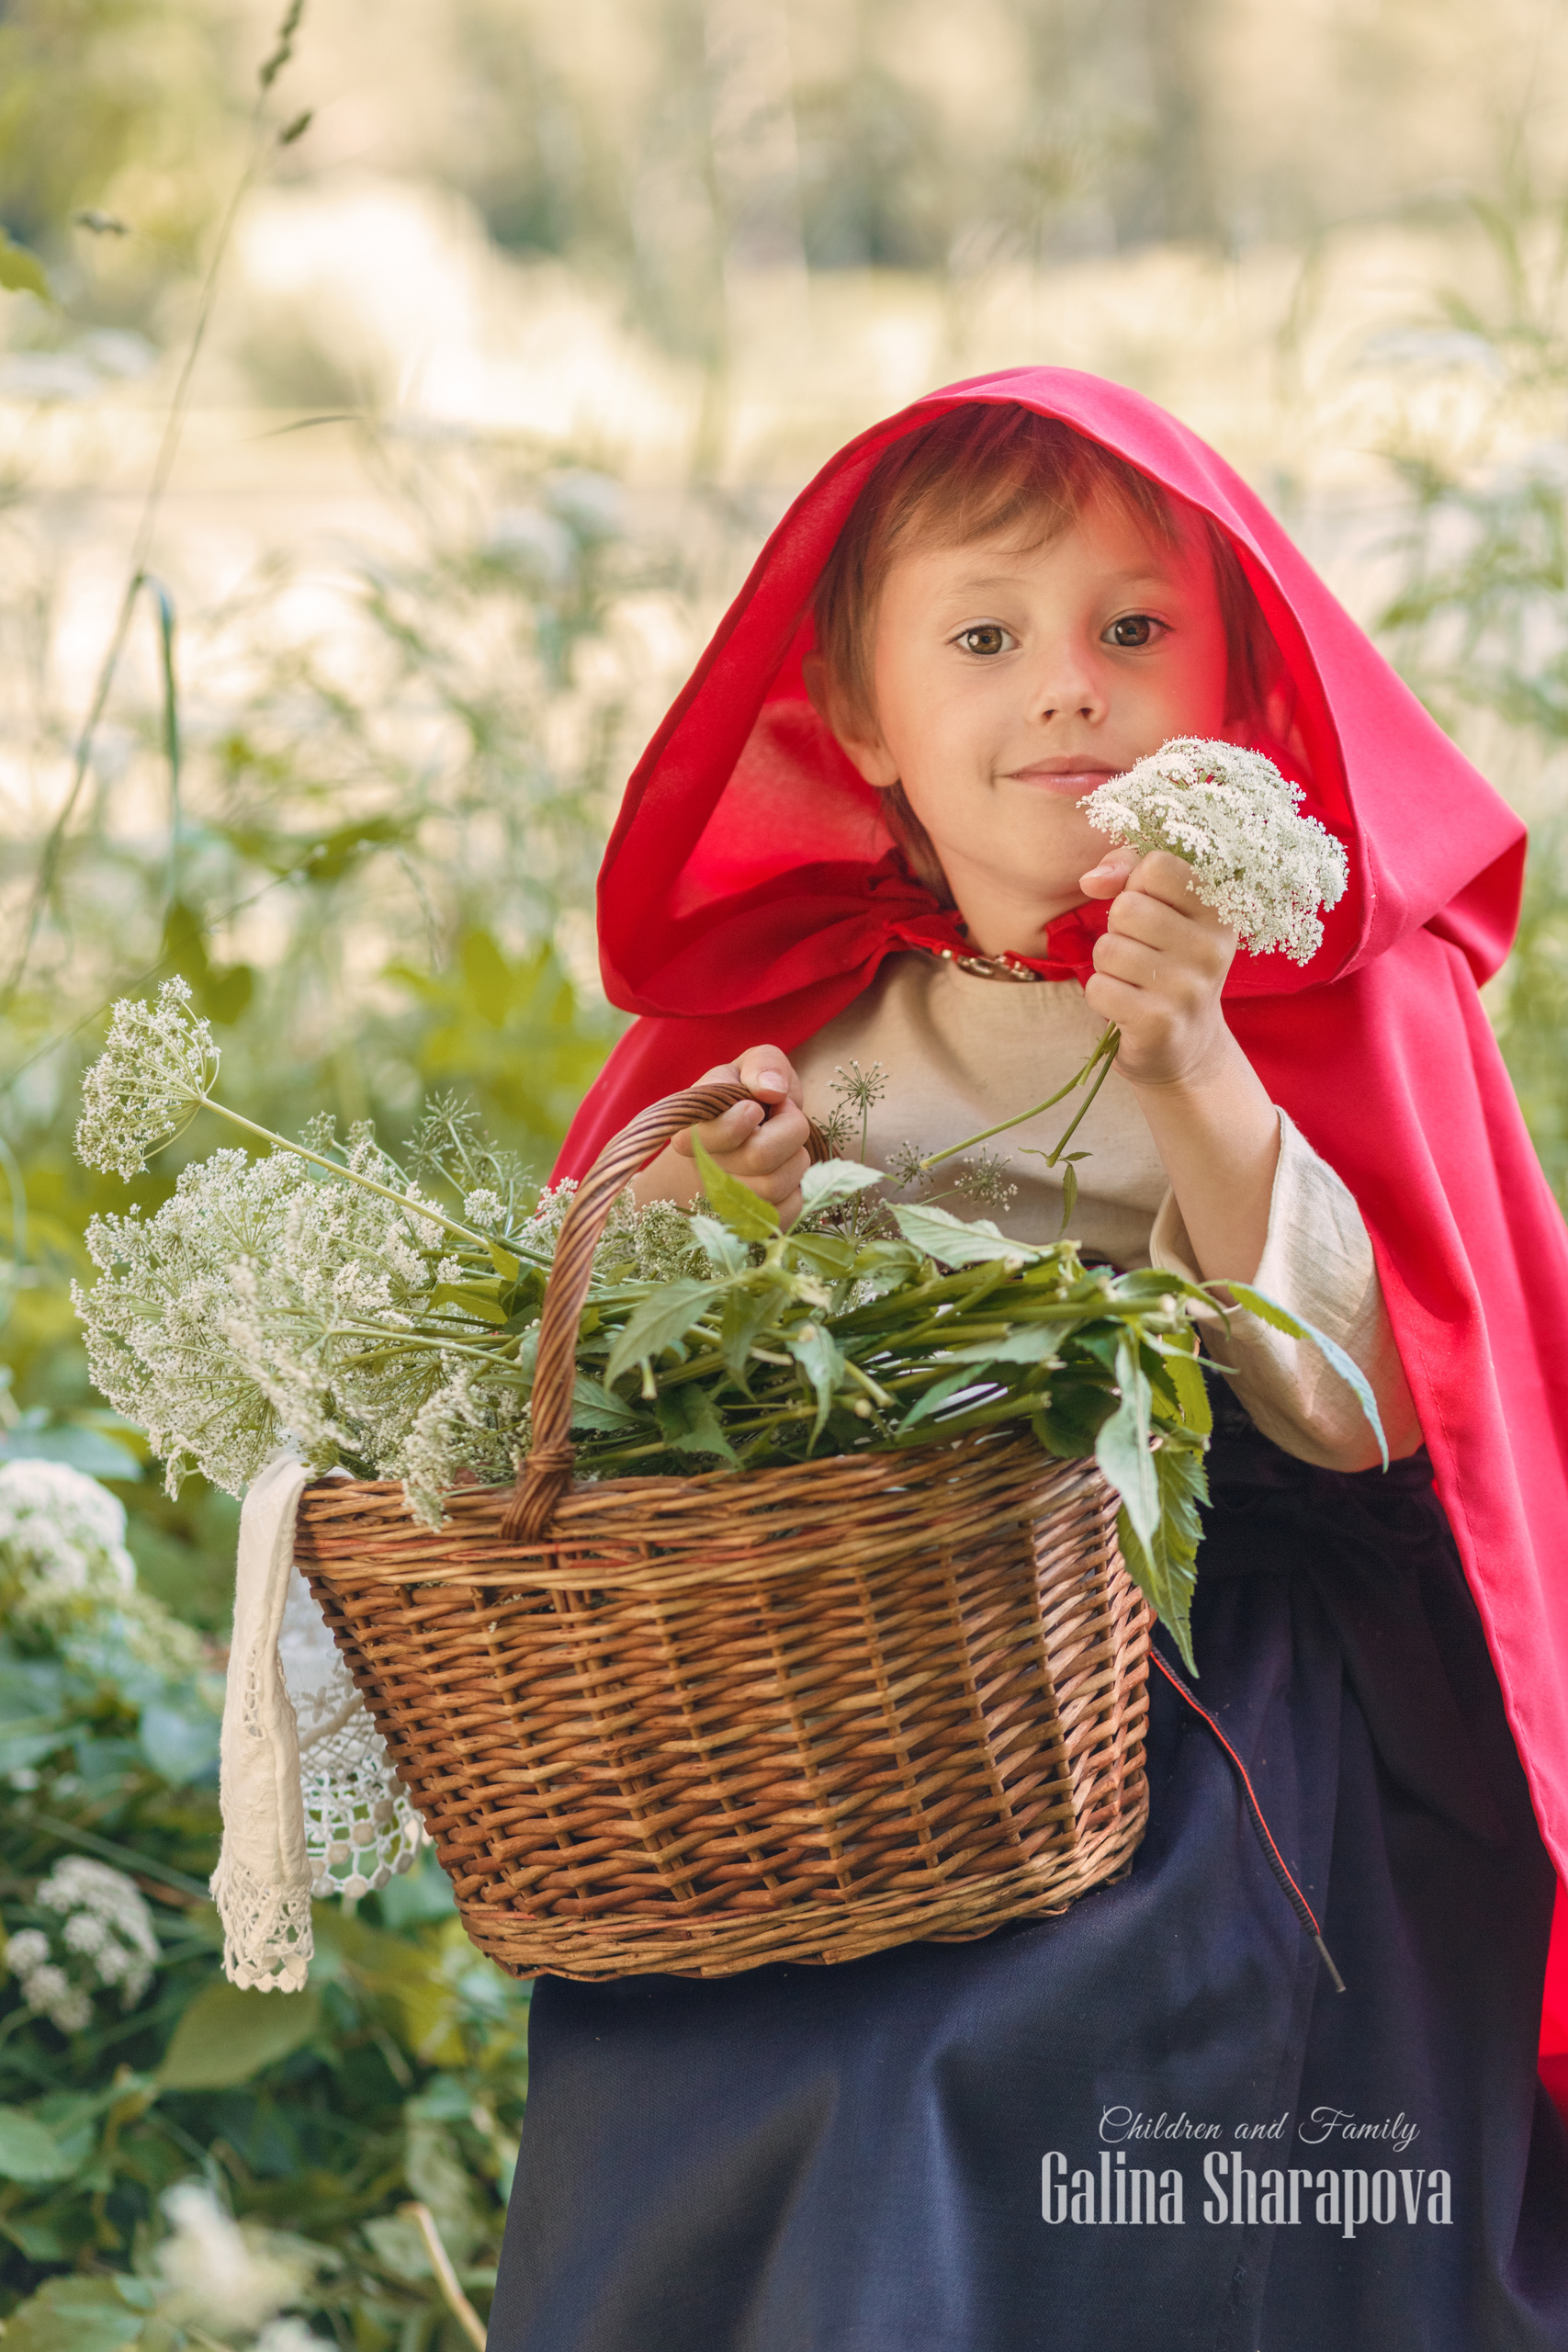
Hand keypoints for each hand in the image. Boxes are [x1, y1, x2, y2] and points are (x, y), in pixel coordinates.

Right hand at [631, 1045, 811, 1222]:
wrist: (753, 1129)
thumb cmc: (752, 1092)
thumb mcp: (755, 1063)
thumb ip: (763, 1064)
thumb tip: (772, 1090)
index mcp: (691, 1129)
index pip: (717, 1134)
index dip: (745, 1117)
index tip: (757, 1106)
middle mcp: (703, 1168)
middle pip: (759, 1157)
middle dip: (790, 1129)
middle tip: (785, 1115)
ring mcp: (726, 1200)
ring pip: (775, 1187)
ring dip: (797, 1158)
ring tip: (788, 1143)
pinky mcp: (751, 1221)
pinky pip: (787, 1212)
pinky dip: (800, 1188)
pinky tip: (788, 1169)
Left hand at [1079, 847, 1238, 1090]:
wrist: (1187, 1046)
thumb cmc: (1167, 963)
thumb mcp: (1163, 910)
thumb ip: (1128, 872)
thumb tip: (1091, 879)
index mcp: (1220, 911)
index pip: (1158, 865)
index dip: (1137, 884)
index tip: (1151, 909)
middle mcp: (1212, 948)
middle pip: (1127, 907)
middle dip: (1118, 930)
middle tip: (1140, 952)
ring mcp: (1188, 988)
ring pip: (1108, 948)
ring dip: (1108, 965)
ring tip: (1135, 980)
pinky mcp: (1159, 1023)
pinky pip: (1098, 988)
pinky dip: (1101, 995)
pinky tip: (1127, 1005)